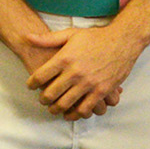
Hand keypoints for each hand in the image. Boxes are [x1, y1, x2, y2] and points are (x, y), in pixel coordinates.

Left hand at [22, 24, 142, 120]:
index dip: (32, 84)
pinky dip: (75, 114)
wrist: (122, 41)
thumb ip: (48, 39)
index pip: (40, 76)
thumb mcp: (70, 34)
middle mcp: (74, 72)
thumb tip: (27, 37)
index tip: (31, 86)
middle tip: (42, 100)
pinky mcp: (101, 91)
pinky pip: (84, 108)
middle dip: (43, 99)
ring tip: (53, 108)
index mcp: (64, 58)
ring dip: (56, 109)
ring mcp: (88, 83)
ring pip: (65, 104)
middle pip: (50, 93)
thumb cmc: (96, 37)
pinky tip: (70, 113)